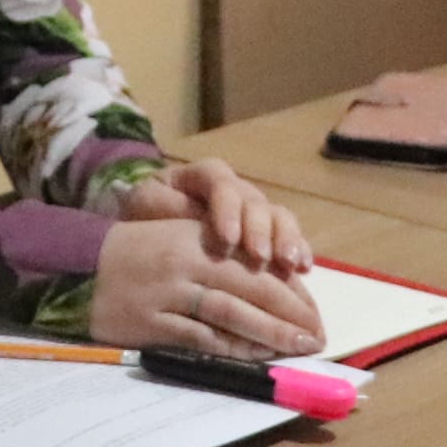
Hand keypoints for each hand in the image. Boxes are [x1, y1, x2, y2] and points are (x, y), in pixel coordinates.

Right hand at [87, 210, 324, 357]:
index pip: (255, 264)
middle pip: (252, 287)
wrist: (76, 268)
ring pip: (232, 313)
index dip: (290, 289)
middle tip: (318, 335)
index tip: (313, 310)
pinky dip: (232, 347)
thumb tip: (273, 286)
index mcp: (198, 238)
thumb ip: (220, 258)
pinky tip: (255, 356)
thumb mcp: (179, 240)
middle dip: (291, 313)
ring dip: (270, 333)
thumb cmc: (135, 255)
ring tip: (299, 347)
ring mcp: (169, 294)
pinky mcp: (152, 324)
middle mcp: (187, 262)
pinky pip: (201, 338)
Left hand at [111, 158, 313, 278]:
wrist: (143, 234)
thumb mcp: (146, 209)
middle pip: (256, 202)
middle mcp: (235, 191)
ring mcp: (253, 213)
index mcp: (204, 177)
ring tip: (288, 264)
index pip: (222, 184)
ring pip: (279, 217)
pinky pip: (289, 238)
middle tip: (259, 257)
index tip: (227, 239)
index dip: (228, 209)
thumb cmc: (144, 218)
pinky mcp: (266, 236)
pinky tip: (303, 270)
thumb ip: (171, 212)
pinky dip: (299, 251)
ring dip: (286, 240)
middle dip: (260, 230)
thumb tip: (200, 222)